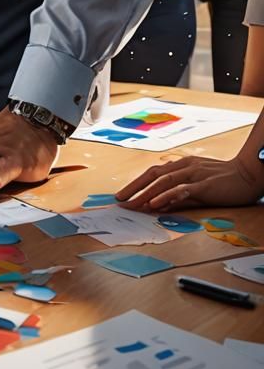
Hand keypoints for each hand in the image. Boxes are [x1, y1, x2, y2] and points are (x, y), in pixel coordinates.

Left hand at [117, 154, 263, 209]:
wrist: (249, 174)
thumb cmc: (225, 181)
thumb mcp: (199, 185)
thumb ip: (181, 193)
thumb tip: (161, 204)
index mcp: (183, 164)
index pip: (154, 172)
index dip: (137, 183)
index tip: (124, 195)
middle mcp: (185, 166)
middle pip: (153, 174)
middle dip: (134, 187)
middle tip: (120, 200)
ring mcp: (195, 174)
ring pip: (164, 181)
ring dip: (146, 193)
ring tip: (132, 204)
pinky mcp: (205, 185)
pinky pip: (182, 190)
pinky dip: (166, 196)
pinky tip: (155, 203)